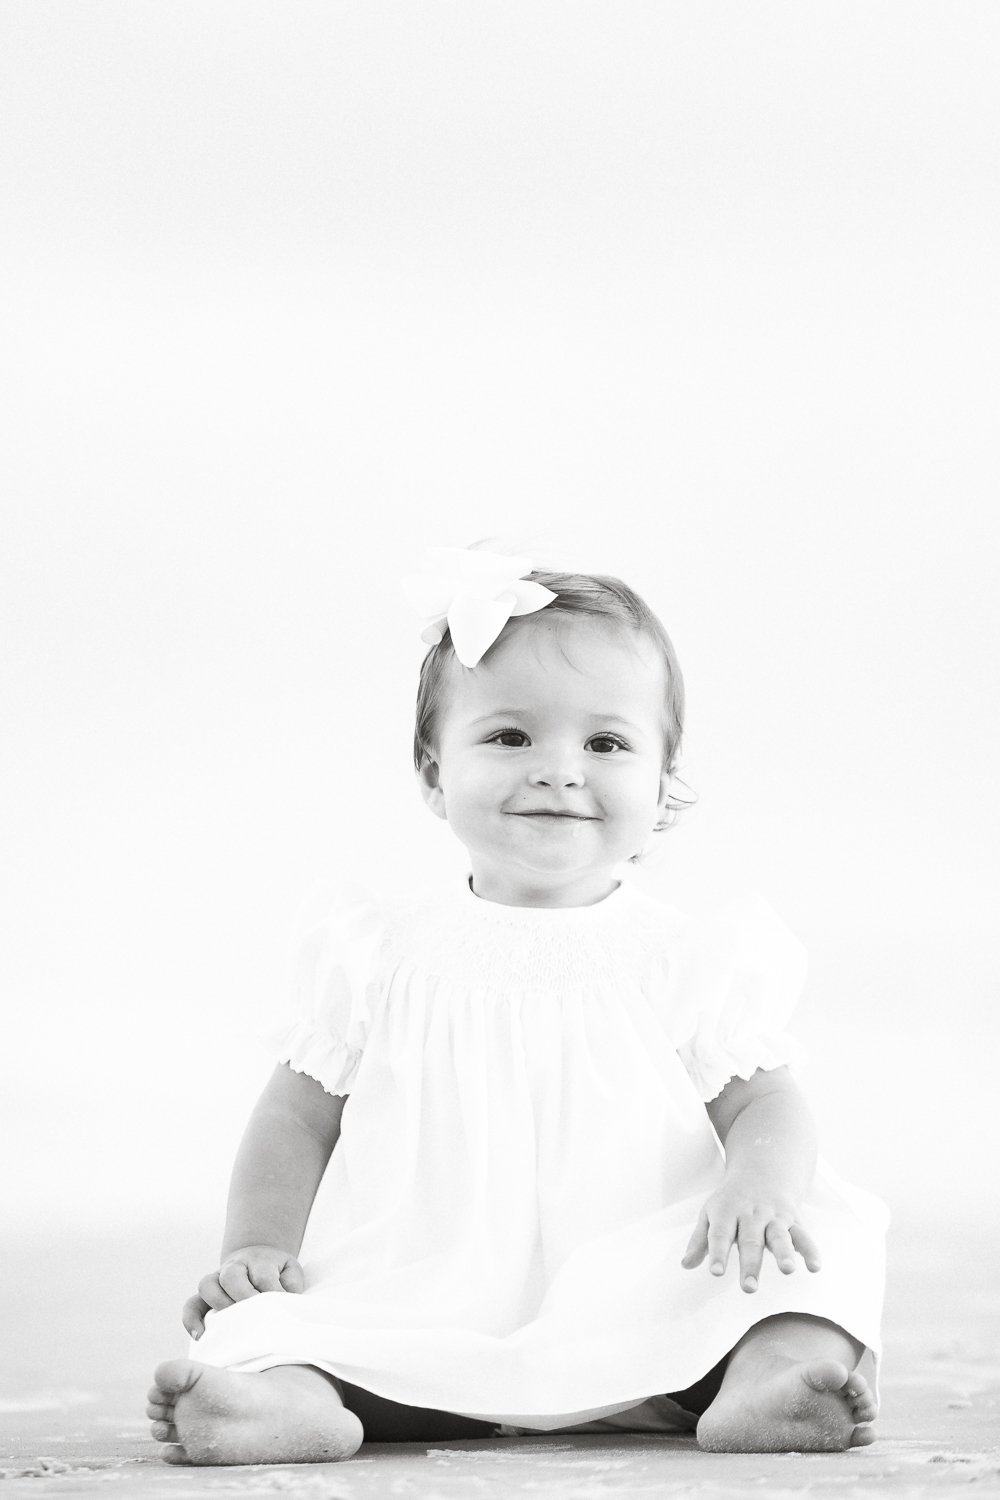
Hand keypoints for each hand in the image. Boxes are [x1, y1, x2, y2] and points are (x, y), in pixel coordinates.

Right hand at [182, 1245, 304, 1338]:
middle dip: (243, 1297)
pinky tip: (200, 1336)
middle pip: (232, 1275)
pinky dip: (191, 1319)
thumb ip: (291, 1287)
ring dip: (218, 1305)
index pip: (262, 1275)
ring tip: (228, 1328)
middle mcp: (235, 1266)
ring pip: (208, 1285)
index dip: (270, 1293)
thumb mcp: (290, 1272)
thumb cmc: (277, 1272)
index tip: (279, 1309)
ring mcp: (217, 1279)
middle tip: (255, 1317)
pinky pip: (191, 1304)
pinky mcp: (205, 1296)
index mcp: (259, 1260)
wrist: (258, 1256)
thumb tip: (286, 1306)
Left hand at [680, 1178, 820, 1292]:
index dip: (718, 1253)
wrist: (762, 1170)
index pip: (721, 1234)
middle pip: (750, 1241)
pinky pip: (804, 1235)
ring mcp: (774, 1217)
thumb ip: (700, 1240)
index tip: (716, 1272)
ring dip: (784, 1253)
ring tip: (787, 1270)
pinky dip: (811, 1250)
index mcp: (727, 1212)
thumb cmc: (731, 1200)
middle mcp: (751, 1215)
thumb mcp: (710, 1214)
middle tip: (749, 1288)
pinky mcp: (794, 1220)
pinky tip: (815, 1267)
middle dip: (751, 1264)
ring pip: (780, 1236)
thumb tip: (685, 1265)